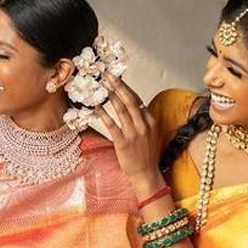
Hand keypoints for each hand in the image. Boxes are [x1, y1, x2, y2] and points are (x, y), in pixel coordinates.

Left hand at [96, 74, 164, 194]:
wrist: (146, 173)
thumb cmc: (146, 154)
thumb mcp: (149, 133)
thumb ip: (141, 119)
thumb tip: (131, 106)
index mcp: (150, 121)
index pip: (137, 99)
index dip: (126, 87)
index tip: (117, 77)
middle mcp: (143, 124)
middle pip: (129, 100)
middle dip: (118, 85)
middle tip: (108, 75)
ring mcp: (134, 133)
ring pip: (121, 109)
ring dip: (110, 96)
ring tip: (101, 86)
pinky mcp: (123, 142)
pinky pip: (112, 124)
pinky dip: (103, 114)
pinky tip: (96, 107)